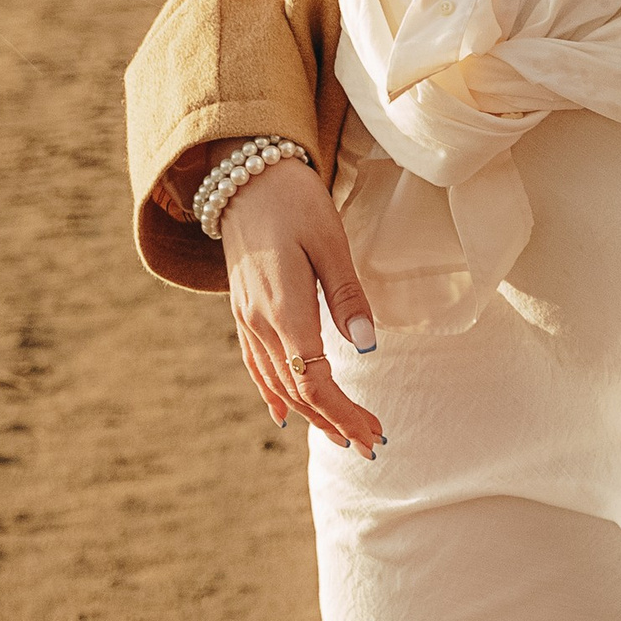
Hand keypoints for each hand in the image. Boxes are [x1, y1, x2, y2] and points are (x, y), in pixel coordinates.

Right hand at [217, 153, 385, 457]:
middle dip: (336, 422)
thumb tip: (366, 344)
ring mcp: (247, 320)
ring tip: (344, 435)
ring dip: (312, 415)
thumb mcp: (330, 242)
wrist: (245, 177)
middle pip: (298, 392)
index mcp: (285, 310)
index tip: (376, 432)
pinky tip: (285, 414)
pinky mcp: (243, 311)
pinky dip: (274, 394)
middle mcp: (261, 324)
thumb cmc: (295, 203)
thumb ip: (347, 296)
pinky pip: (257, 366)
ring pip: (278, 384)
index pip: (316, 383)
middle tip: (372, 443)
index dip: (346, 413)